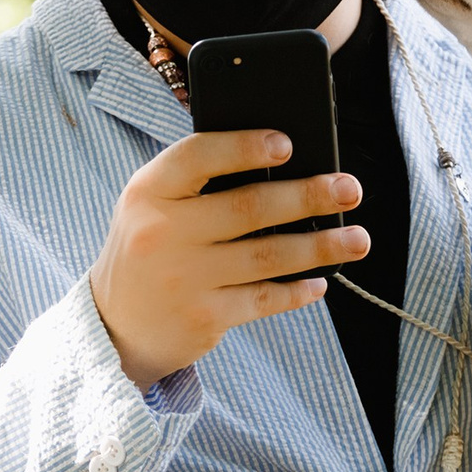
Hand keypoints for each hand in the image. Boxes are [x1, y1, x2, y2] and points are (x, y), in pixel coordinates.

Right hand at [90, 129, 368, 390]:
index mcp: (149, 191)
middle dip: (308, 196)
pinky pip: (264, 299)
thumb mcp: (151, 206)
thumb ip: (198, 181)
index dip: (245, 147)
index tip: (288, 144)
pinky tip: (319, 283)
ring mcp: (184, 278)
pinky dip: (297, 291)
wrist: (113, 327)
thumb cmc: (149, 250)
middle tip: (350, 188)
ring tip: (357, 239)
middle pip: (250, 207)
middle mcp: (163, 233)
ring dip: (321, 246)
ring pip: (268, 256)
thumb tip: (283, 163)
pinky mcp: (205, 317)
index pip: (199, 156)